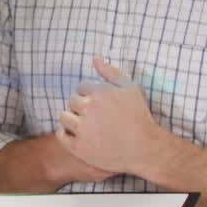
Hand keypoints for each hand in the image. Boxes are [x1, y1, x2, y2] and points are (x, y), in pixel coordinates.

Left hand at [56, 57, 163, 177]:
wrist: (145, 148)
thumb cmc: (139, 116)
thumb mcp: (130, 89)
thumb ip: (111, 72)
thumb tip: (95, 58)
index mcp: (98, 93)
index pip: (81, 88)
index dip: (91, 97)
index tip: (101, 107)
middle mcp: (88, 109)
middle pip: (72, 102)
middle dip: (82, 107)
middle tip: (96, 118)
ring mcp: (82, 129)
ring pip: (64, 117)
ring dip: (73, 120)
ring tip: (88, 127)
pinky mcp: (79, 147)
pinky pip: (61, 135)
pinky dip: (67, 134)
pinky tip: (80, 136)